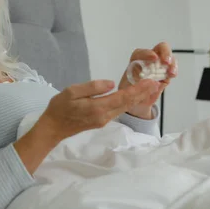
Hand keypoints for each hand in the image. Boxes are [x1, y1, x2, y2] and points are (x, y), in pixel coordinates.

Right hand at [37, 78, 159, 142]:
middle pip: (127, 103)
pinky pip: (118, 110)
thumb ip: (93, 87)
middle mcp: (104, 116)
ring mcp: (103, 120)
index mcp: (98, 108)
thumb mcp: (72, 92)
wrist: (53, 128)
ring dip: (137, 98)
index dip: (138, 89)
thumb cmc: (59, 107)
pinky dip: (128, 102)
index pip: (122, 97)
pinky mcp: (101, 121)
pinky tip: (132, 96)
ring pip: (124, 107)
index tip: (150, 81)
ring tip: (148, 87)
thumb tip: (111, 84)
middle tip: (156, 82)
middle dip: (142, 93)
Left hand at [118, 42, 178, 118]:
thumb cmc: (128, 94)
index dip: (147, 53)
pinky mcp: (165, 74)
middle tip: (166, 62)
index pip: (141, 53)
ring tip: (171, 73)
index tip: (153, 58)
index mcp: (135, 62)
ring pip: (169, 58)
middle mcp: (148, 61)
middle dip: (165, 52)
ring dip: (172, 63)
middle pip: (160, 48)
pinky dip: (174, 70)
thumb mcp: (127, 92)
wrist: (134, 103)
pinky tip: (172, 75)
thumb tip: (154, 83)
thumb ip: (138, 88)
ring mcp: (158, 67)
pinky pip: (172, 68)